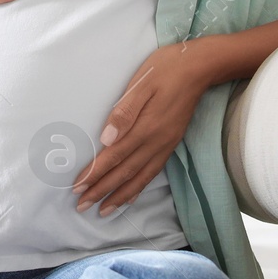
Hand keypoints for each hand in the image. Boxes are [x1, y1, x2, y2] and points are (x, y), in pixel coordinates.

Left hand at [72, 41, 213, 215]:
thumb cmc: (165, 69)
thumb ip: (124, 112)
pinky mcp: (171, 143)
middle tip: (81, 206)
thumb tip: (105, 138)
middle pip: (124, 172)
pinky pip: (153, 172)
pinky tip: (130, 196)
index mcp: (145, 127)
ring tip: (103, 210)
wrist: (200, 67)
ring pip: (139, 177)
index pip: (114, 156)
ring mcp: (165, 144)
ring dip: (119, 195)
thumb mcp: (141, 83)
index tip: (77, 187)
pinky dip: (140, 187)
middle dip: (102, 190)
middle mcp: (156, 141)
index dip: (95, 173)